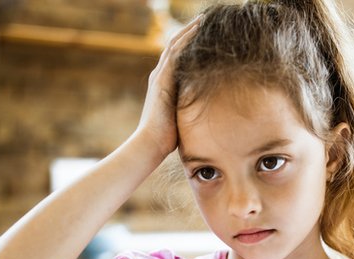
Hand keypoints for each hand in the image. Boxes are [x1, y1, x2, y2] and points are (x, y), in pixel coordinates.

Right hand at [135, 16, 200, 158]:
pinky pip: (174, 54)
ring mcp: (159, 77)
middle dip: (188, 33)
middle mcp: (159, 77)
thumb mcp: (180, 119)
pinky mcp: (162, 80)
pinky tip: (196, 31)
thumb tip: (203, 116)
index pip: (175, 58)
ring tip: (201, 20)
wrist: (150, 143)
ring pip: (174, 46)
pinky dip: (185, 41)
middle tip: (202, 20)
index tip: (201, 35)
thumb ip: (187, 111)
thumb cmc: (165, 138)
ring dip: (188, 31)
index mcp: (163, 85)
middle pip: (174, 47)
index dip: (187, 45)